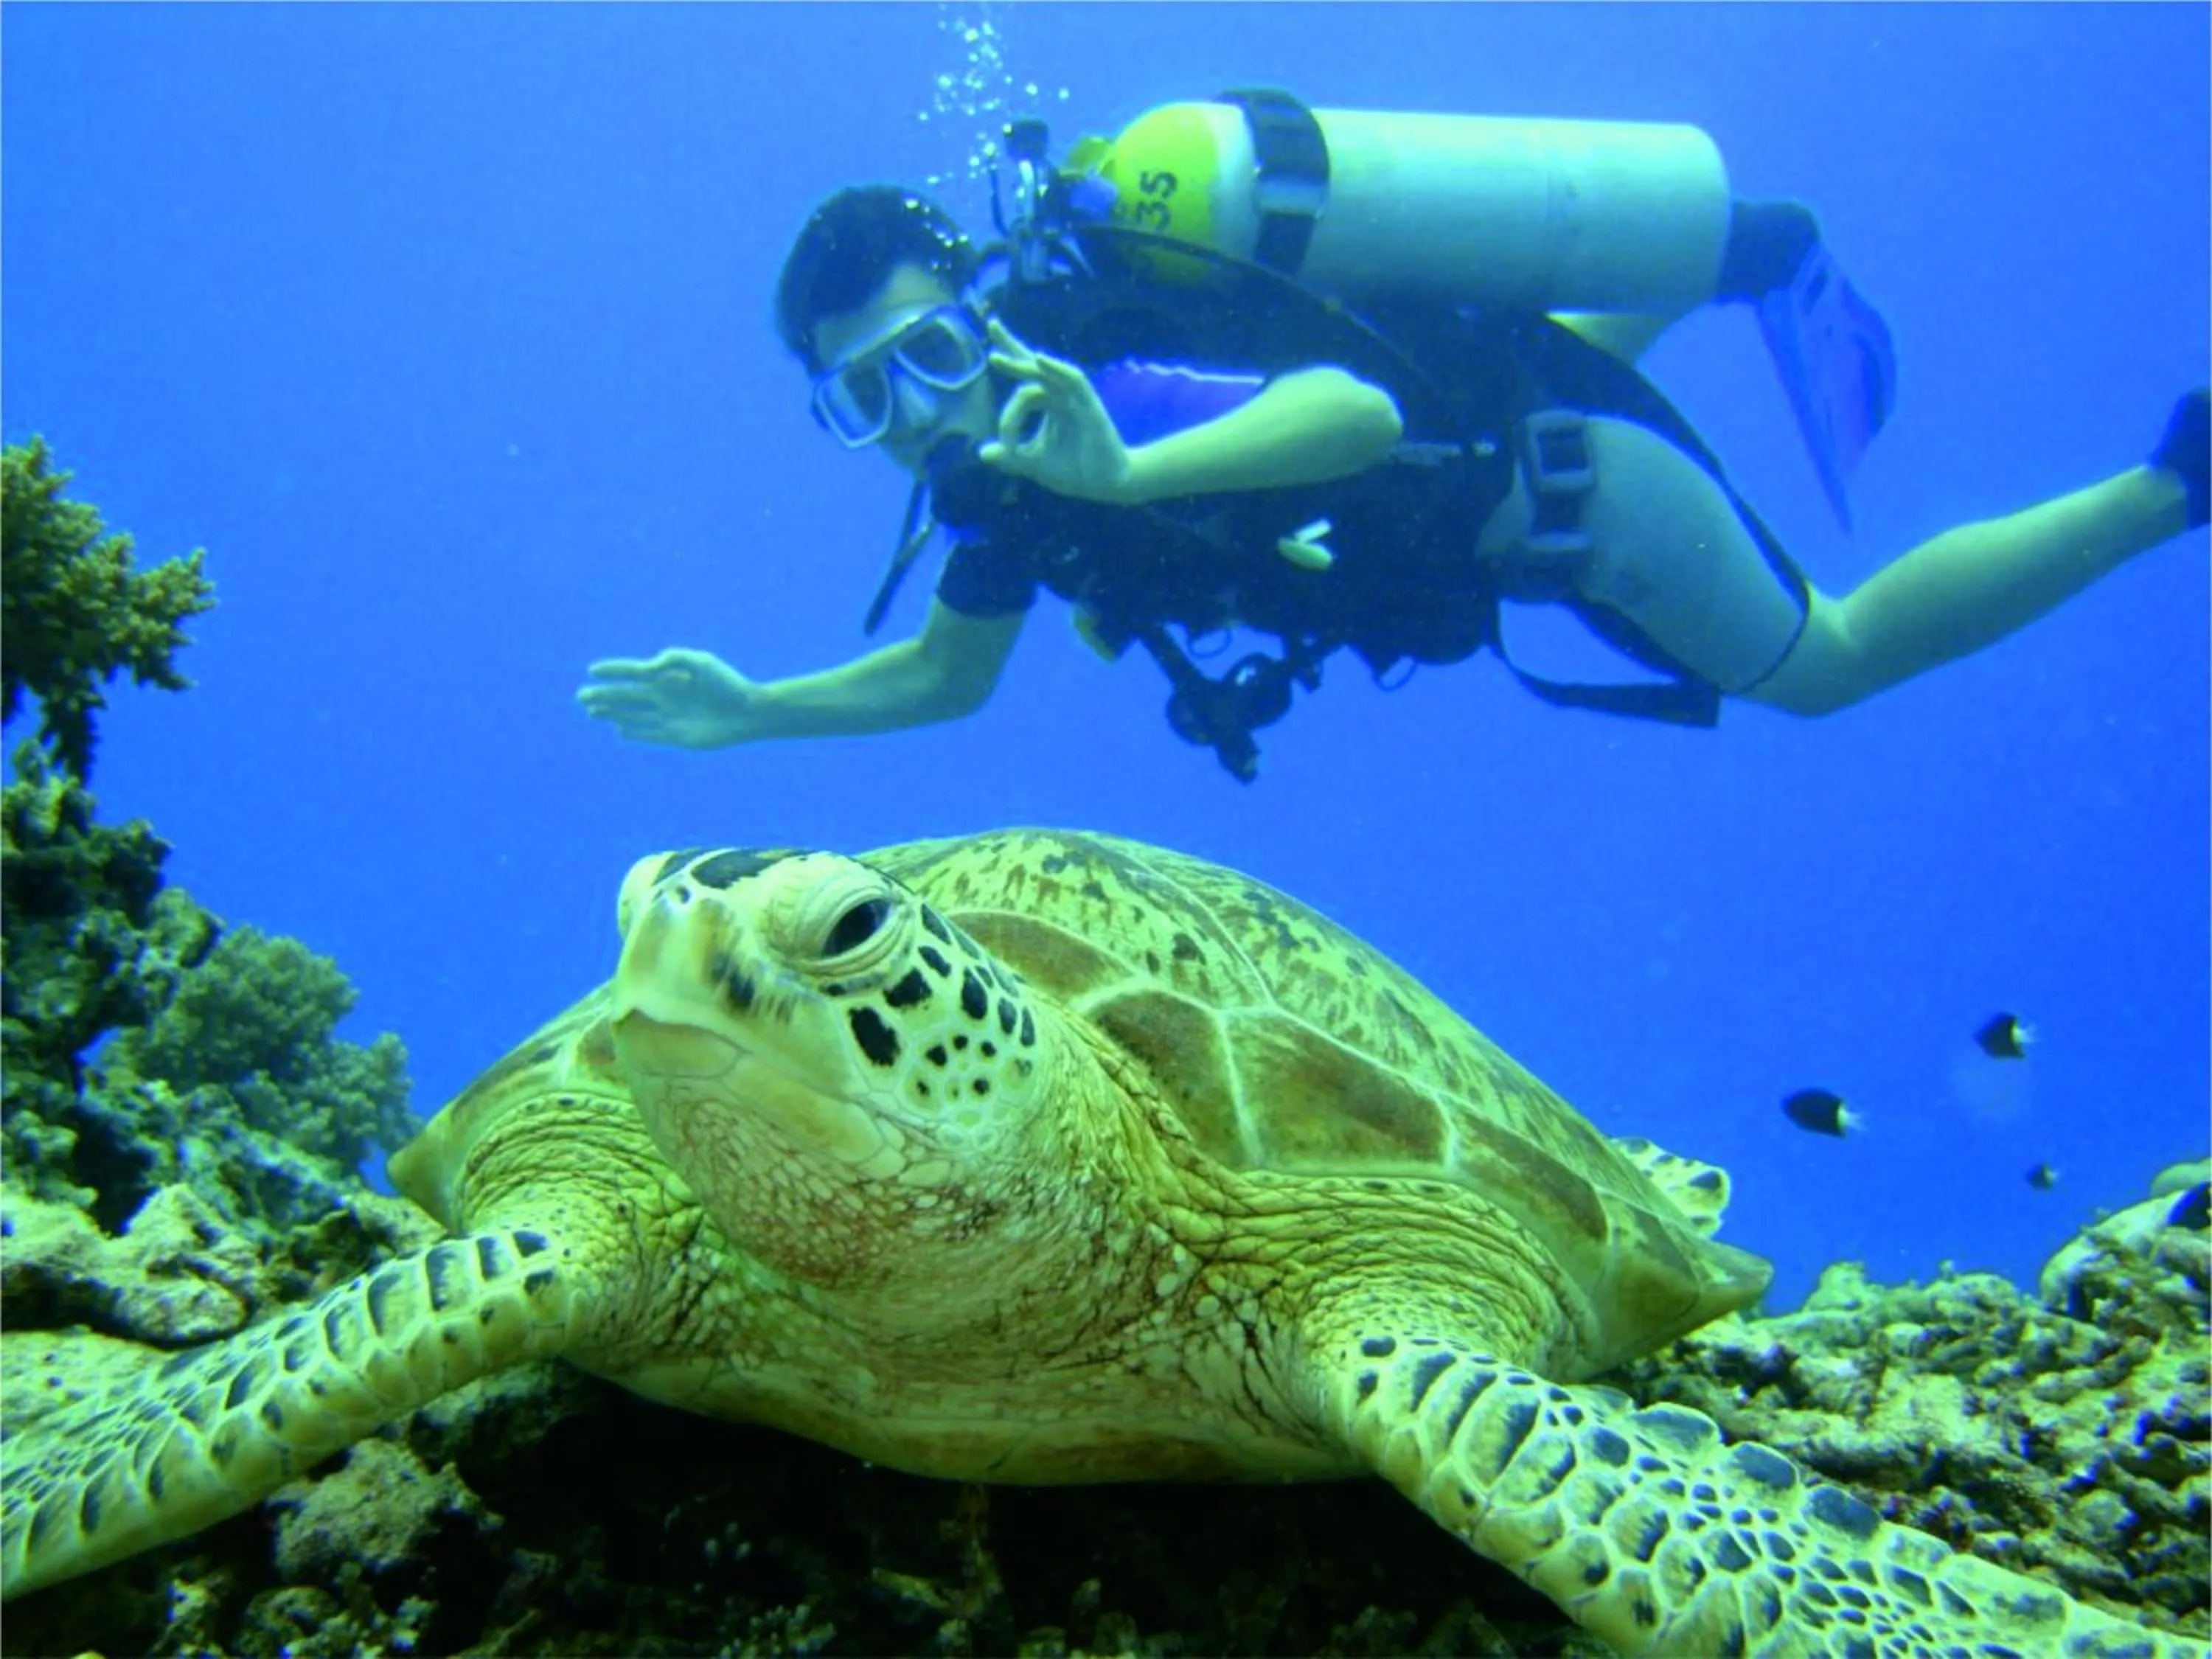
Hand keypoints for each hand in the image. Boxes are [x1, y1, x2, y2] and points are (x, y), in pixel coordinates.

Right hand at [576, 648, 767, 748]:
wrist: (749, 713)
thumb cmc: (728, 684)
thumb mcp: (702, 663)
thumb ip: (675, 658)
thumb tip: (650, 665)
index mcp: (670, 676)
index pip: (634, 671)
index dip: (613, 670)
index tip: (593, 669)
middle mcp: (667, 696)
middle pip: (628, 695)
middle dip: (604, 695)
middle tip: (581, 697)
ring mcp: (670, 717)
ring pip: (633, 715)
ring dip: (612, 713)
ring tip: (591, 712)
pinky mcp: (678, 736)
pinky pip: (650, 734)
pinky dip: (635, 732)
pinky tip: (619, 730)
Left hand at [975, 318, 1135, 504]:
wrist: (1108, 484)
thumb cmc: (1076, 470)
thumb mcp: (1035, 464)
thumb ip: (1010, 457)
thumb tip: (981, 452)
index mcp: (1049, 403)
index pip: (1024, 386)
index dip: (1007, 405)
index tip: (1002, 446)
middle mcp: (1061, 395)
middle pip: (1034, 365)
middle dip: (1011, 346)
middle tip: (991, 324)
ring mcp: (1076, 398)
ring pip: (1046, 374)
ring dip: (1021, 365)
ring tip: (995, 359)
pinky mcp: (1090, 406)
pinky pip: (1075, 380)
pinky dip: (1058, 369)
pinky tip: (1039, 360)